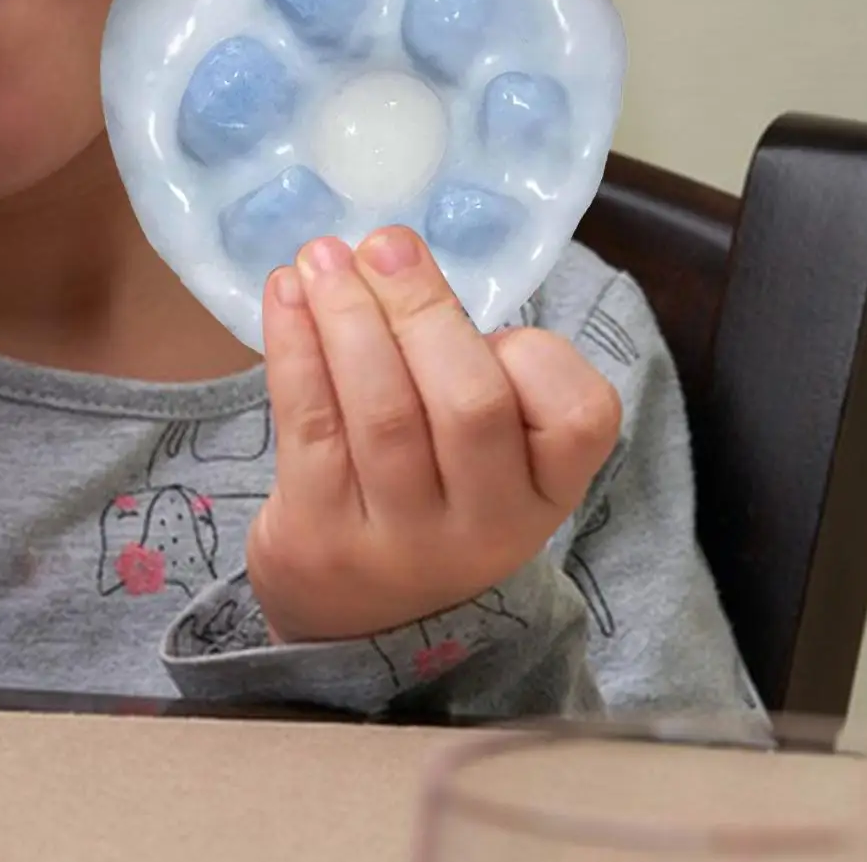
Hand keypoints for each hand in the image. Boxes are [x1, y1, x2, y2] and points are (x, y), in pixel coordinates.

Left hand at [247, 226, 620, 644]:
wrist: (355, 622)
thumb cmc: (430, 495)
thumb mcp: (485, 456)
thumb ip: (470, 369)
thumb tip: (398, 262)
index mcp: (545, 491)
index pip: (580, 416)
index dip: (536, 354)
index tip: (488, 320)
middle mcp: (485, 526)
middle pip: (469, 403)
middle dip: (423, 308)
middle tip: (385, 245)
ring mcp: (400, 541)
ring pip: (383, 410)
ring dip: (349, 315)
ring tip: (322, 256)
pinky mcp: (320, 537)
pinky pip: (309, 424)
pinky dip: (294, 346)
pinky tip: (285, 295)